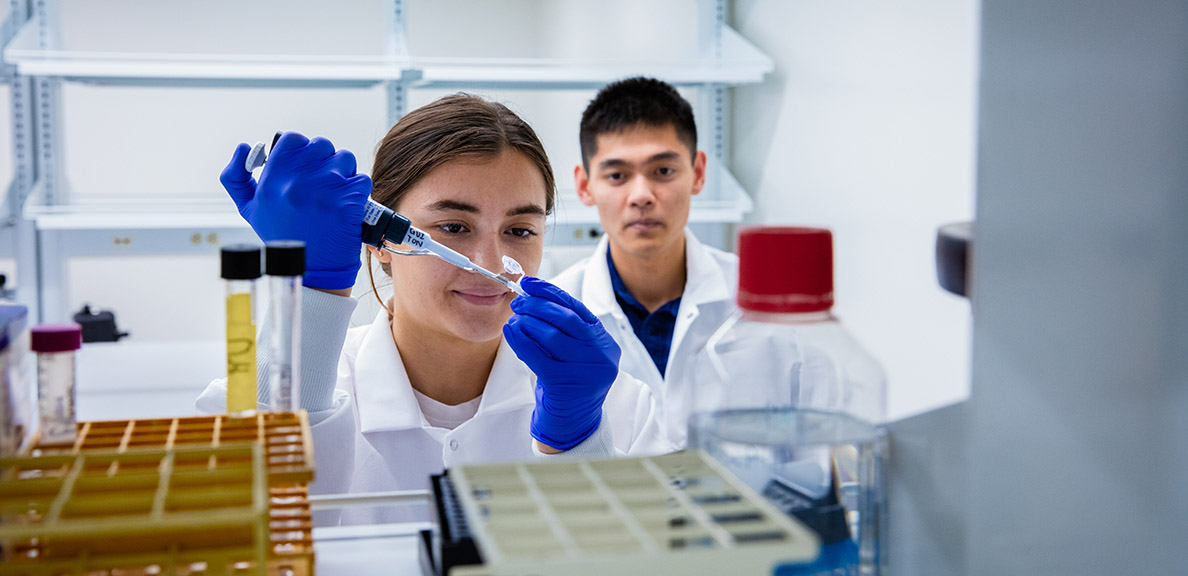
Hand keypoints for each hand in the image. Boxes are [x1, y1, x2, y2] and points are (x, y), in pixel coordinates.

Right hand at [219, 132, 370, 289]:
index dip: (303, 149)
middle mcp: (297, 180)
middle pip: (322, 145)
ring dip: (344, 173)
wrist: (313, 268)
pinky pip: (361, 179)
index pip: (293, 139)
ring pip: (345, 159)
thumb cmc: (283, 236)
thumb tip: (244, 146)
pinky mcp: (349, 201)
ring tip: (335, 194)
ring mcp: (325, 189)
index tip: (305, 165)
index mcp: (272, 179)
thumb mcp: (249, 208)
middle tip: (322, 182)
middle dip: (325, 160)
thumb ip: (236, 176)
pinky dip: (358, 190)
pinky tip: (348, 205)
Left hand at [503, 277, 620, 450]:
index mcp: (605, 343)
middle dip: (538, 305)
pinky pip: (538, 356)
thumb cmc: (568, 385)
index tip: (530, 283)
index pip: (577, 309)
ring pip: (552, 336)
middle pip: (566, 319)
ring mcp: (587, 372)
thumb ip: (563, 329)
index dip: (551, 293)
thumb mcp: (574, 354)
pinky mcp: (567, 386)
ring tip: (514, 317)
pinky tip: (510, 332)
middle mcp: (602, 356)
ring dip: (528, 321)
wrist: (571, 425)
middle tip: (518, 300)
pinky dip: (521, 341)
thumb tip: (534, 297)